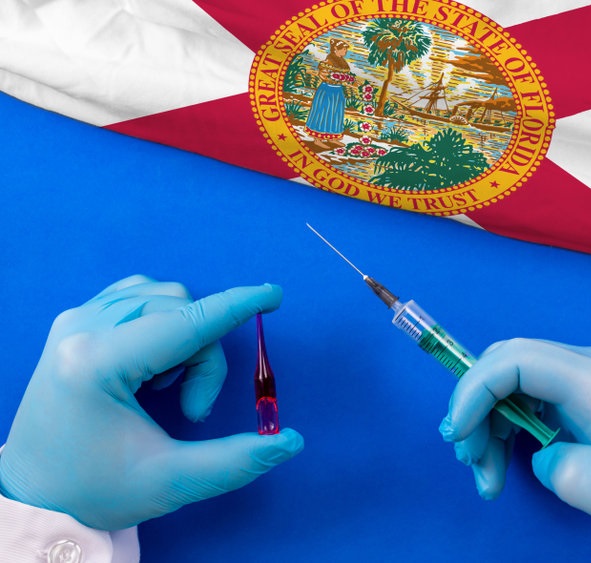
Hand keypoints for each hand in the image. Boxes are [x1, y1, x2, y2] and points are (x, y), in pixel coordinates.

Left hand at [0, 275, 303, 529]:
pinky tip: (154, 361)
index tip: (274, 294)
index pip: (186, 321)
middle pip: (179, 311)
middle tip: (191, 410)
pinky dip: (162, 321)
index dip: (237, 306)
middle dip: (203, 357)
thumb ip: (235, 461)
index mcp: (96, 362)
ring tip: (165, 387)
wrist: (34, 495)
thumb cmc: (94, 490)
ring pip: (162, 297)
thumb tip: (290, 441)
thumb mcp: (169, 482)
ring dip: (184, 337)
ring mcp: (73, 319)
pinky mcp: (73, 322)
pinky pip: (137, 295)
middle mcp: (80, 328)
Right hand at [439, 339, 590, 562]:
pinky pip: (528, 395)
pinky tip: (503, 462)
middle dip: (476, 405)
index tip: (459, 435)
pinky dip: (505, 425)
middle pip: (509, 361)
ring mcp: (590, 380)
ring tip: (487, 475)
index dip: (475, 388)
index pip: (519, 359)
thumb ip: (577, 475)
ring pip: (513, 378)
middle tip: (470, 460)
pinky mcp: (585, 398)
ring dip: (487, 421)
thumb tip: (543, 455)